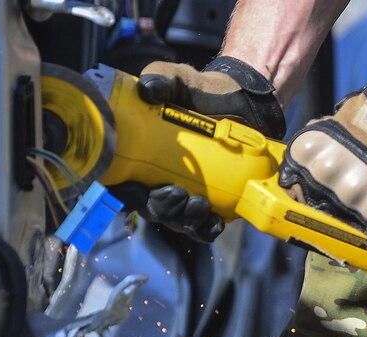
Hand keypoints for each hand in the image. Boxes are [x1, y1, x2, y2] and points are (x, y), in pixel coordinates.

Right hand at [127, 56, 285, 241]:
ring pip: (177, 221)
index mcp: (141, 156)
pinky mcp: (212, 203)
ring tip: (199, 205)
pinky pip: (204, 228)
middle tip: (177, 194)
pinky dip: (207, 229)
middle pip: (150, 208)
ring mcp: (186, 194)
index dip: (125, 193)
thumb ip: (162, 78)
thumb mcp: (179, 80)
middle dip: (161, 208)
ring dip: (184, 220)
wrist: (244, 102)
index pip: (123, 182)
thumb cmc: (203, 93)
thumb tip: (149, 89)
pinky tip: (215, 222)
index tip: (136, 189)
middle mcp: (159, 180)